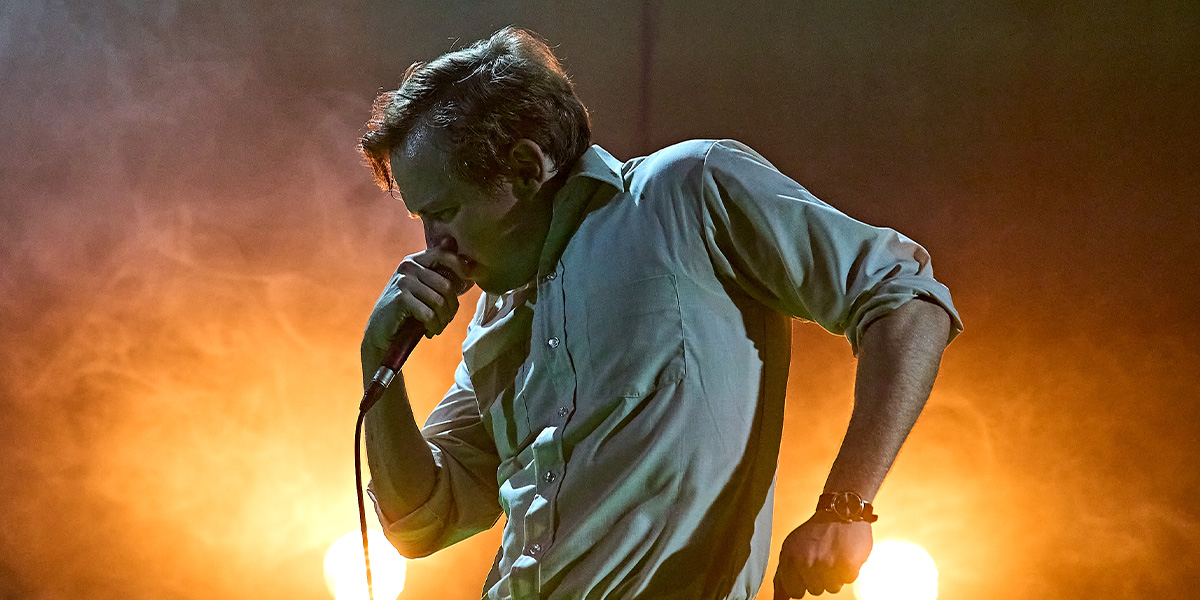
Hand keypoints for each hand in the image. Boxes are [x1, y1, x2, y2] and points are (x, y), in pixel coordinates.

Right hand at [362, 247, 471, 362]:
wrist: (380, 333)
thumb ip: (440, 271)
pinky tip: (429, 331)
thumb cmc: (407, 312)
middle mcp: (408, 266)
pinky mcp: (400, 299)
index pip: (445, 255)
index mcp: (415, 260)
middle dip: (452, 307)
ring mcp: (403, 281)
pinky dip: (433, 326)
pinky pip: (429, 314)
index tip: (466, 286)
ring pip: (439, 301)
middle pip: (447, 285)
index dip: (461, 269)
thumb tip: (459, 248)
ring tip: (437, 327)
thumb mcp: (425, 289)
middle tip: (446, 320)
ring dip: (443, 320)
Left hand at [772, 512, 872, 597]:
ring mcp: (827, 564)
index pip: (795, 591)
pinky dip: (850, 568)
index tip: (808, 566)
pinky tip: (846, 551)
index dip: (803, 581)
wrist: (841, 509)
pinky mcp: (847, 565)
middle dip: (820, 576)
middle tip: (823, 554)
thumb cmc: (814, 533)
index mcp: (789, 558)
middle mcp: (806, 563)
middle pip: (815, 590)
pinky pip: (848, 579)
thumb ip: (782, 577)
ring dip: (835, 573)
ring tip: (834, 552)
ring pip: (833, 587)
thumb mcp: (791, 549)